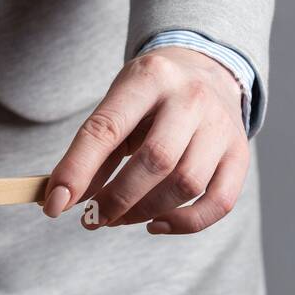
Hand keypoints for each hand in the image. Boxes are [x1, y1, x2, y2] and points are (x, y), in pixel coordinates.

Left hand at [43, 46, 248, 233]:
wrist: (207, 70)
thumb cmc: (152, 94)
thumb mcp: (119, 104)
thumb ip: (94, 148)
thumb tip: (63, 198)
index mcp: (150, 77)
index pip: (107, 129)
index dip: (77, 170)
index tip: (55, 204)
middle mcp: (191, 98)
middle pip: (156, 161)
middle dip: (116, 199)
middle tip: (92, 218)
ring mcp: (221, 126)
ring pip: (186, 184)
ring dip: (144, 212)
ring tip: (118, 218)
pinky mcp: (239, 154)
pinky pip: (219, 203)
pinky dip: (185, 223)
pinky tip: (156, 223)